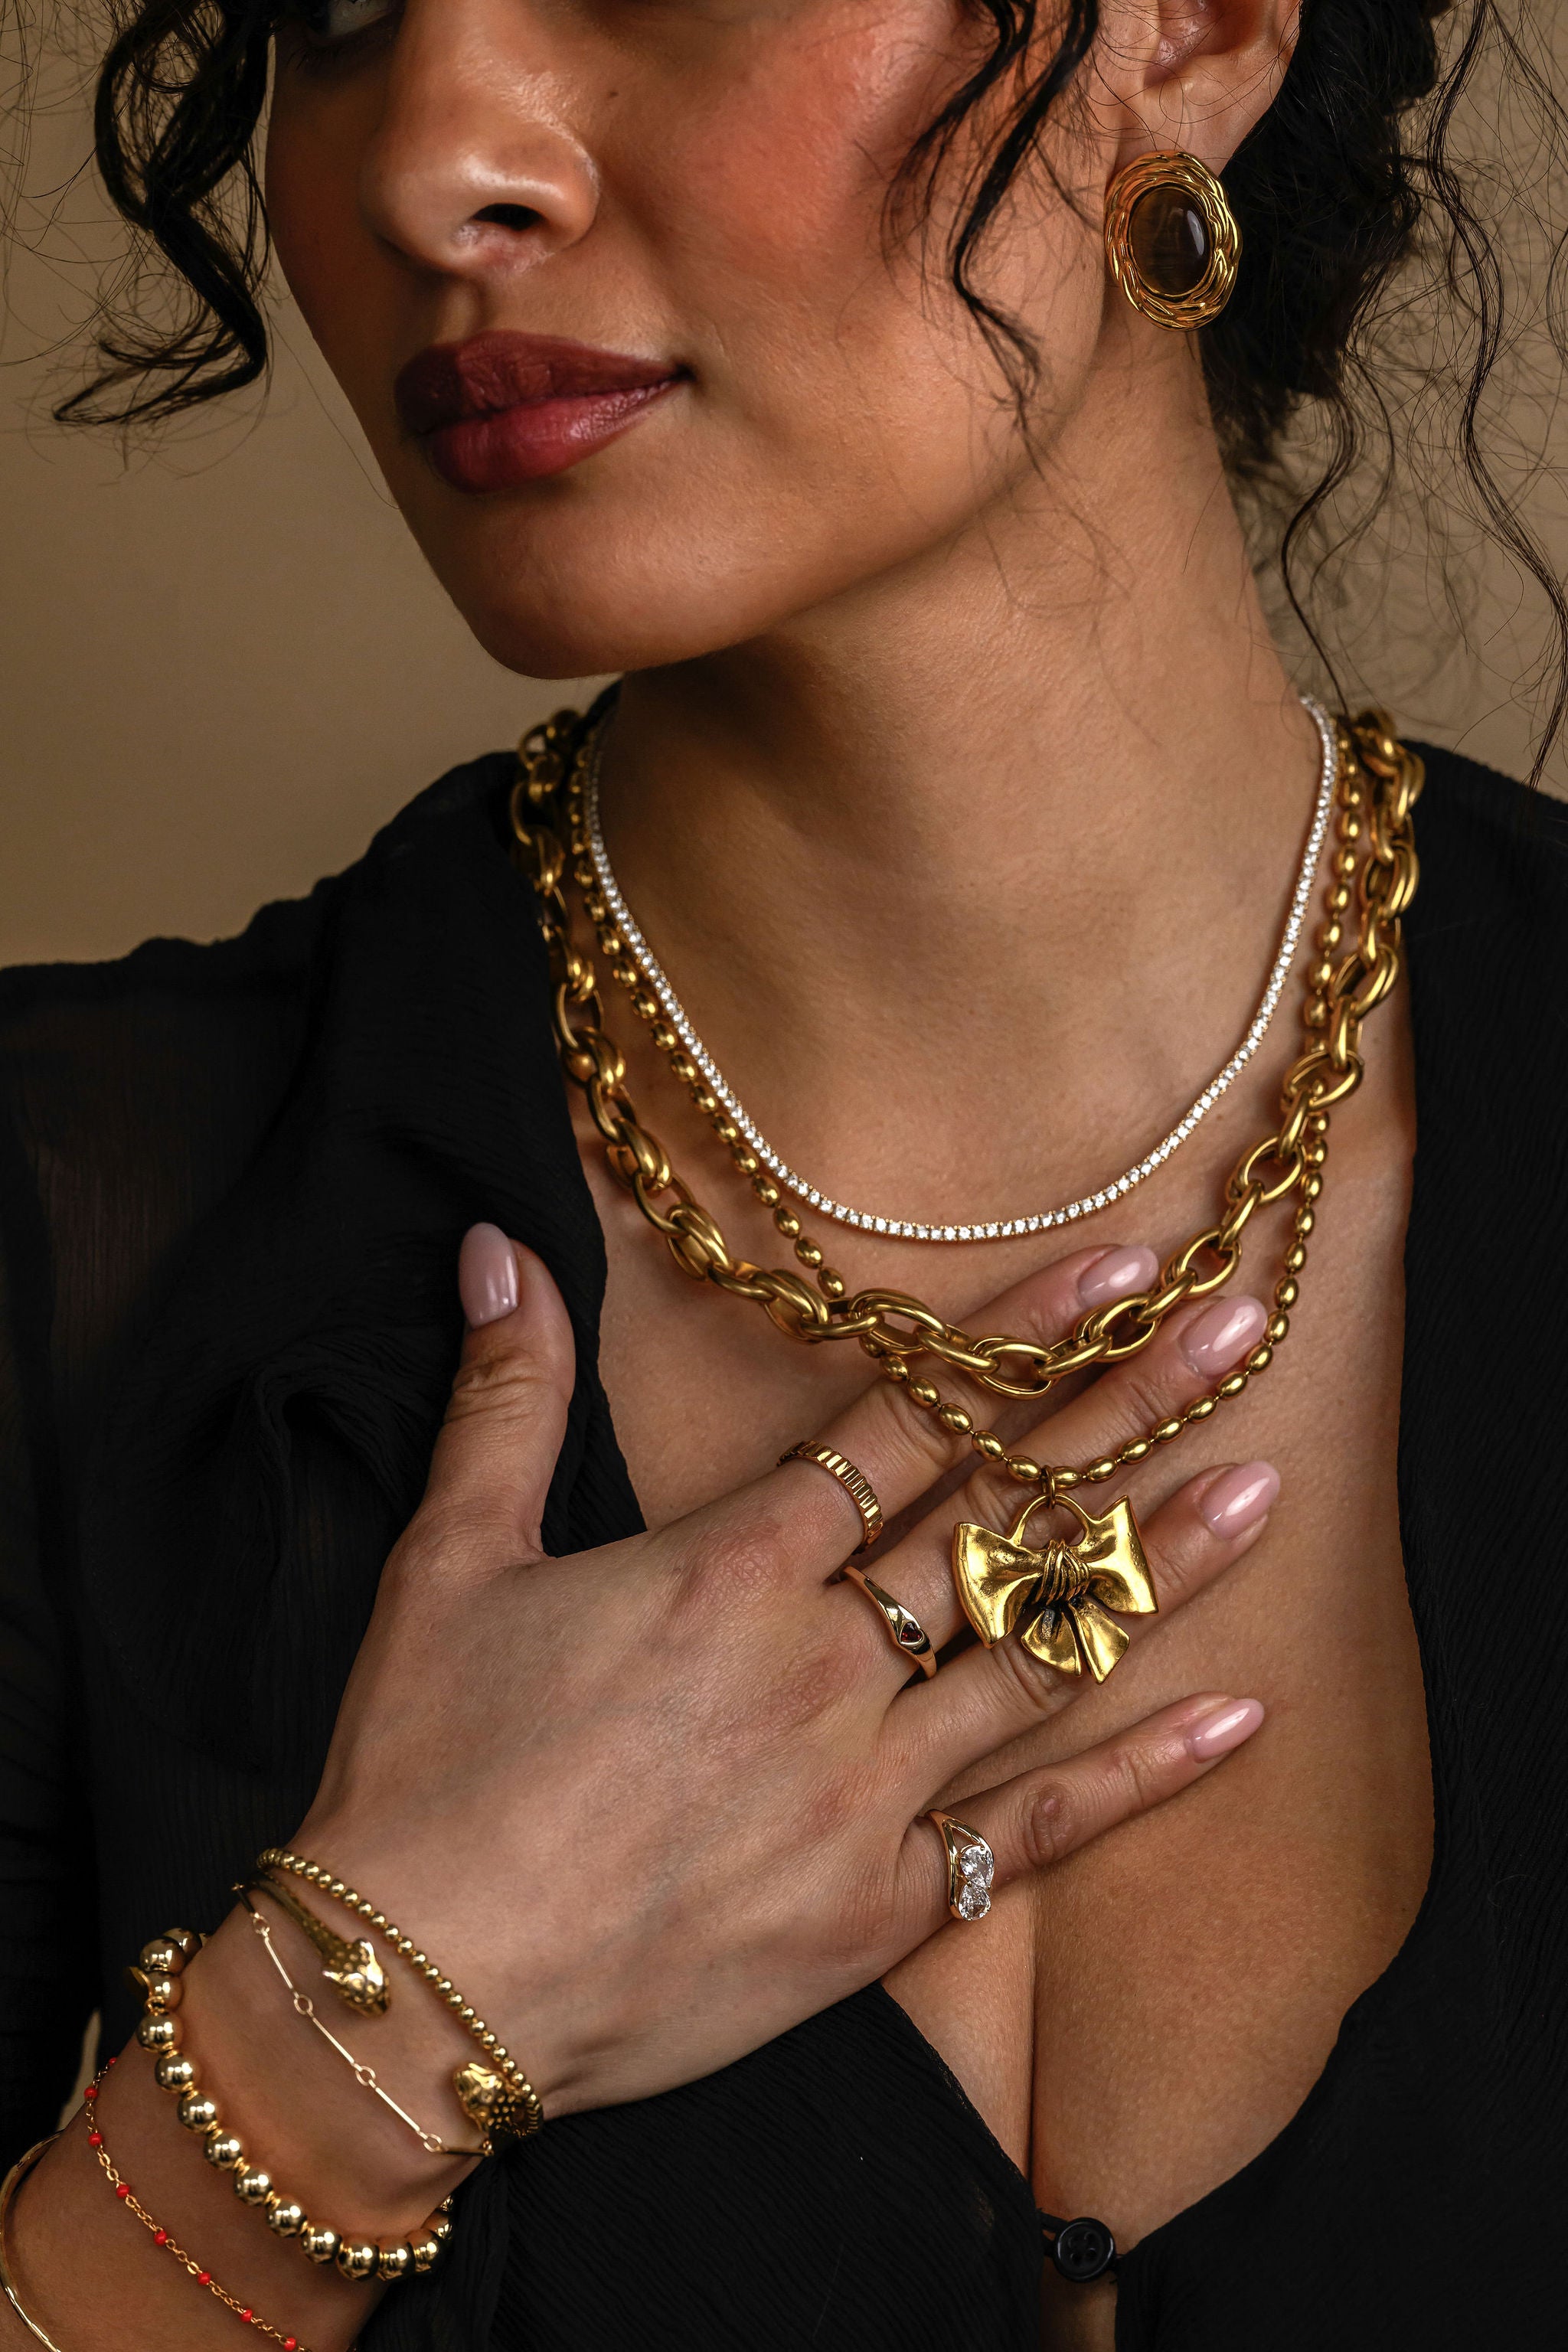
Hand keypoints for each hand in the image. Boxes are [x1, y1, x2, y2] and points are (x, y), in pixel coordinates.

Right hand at [295, 1224, 1274, 2123]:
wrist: (422, 1989)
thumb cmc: (427, 1767)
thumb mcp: (449, 1560)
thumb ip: (506, 1397)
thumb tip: (500, 1244)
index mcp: (728, 1568)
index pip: (903, 1420)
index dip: (1017, 1340)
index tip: (1117, 1270)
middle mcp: (820, 1663)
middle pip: (995, 1516)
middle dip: (1122, 1411)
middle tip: (1229, 1331)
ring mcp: (863, 1788)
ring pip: (1039, 1653)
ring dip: (1158, 1568)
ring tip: (1262, 1491)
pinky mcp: (877, 1906)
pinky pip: (1033, 1830)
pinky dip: (1139, 1775)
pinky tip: (1236, 1719)